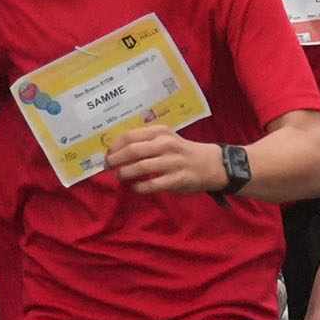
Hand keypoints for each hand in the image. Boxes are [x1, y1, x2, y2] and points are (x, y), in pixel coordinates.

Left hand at [102, 126, 227, 196]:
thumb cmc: (181, 151)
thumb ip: (144, 142)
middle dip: (116, 160)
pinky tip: (136, 187)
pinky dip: (140, 187)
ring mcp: (173, 162)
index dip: (114, 146)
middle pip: (133, 150)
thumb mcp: (166, 139)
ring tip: (120, 177)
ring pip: (141, 167)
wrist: (211, 163)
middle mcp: (167, 144)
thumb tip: (114, 152)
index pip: (130, 136)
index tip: (108, 155)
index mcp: (161, 132)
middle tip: (109, 167)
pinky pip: (153, 184)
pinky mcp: (178, 179)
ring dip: (125, 173)